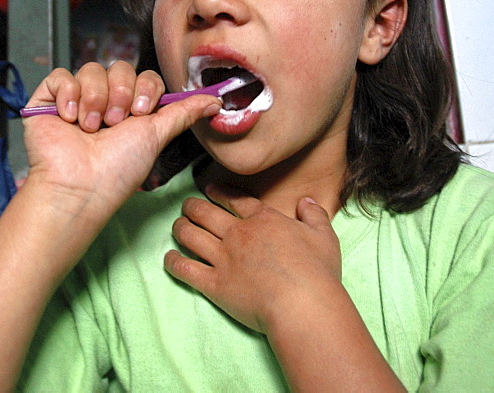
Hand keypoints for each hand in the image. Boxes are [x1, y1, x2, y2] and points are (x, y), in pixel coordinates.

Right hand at [22, 61, 221, 222]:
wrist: (81, 186)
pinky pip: (61, 76)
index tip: (140, 113)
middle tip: (114, 123)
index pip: (143, 76)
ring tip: (90, 127)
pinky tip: (70, 118)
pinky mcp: (47, 101)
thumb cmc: (117, 170)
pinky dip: (67, 94)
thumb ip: (183, 113)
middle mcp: (103, 101)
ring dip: (95, 98)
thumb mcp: (156, 136)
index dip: (144, 89)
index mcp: (130, 109)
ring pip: (90, 69)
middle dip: (120, 94)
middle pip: (119, 67)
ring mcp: (75, 100)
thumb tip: (215, 101)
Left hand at [164, 182, 341, 333]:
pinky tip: (169, 259)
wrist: (302, 304)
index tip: (208, 189)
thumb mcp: (324, 236)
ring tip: (177, 226)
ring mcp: (224, 258)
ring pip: (191, 235)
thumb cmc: (317, 272)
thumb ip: (314, 215)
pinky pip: (185, 269)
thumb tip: (307, 201)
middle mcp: (239, 234)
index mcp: (263, 220)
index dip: (219, 192)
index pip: (235, 200)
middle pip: (206, 213)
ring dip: (180, 228)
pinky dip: (173, 262)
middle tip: (186, 206)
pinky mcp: (214, 284)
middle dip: (192, 206)